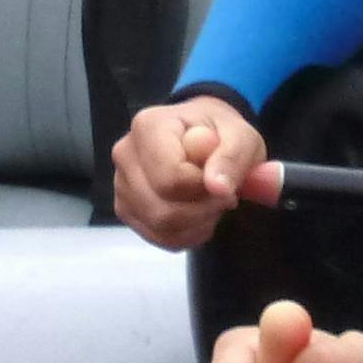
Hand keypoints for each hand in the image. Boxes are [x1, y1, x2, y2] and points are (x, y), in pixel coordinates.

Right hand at [109, 95, 272, 248]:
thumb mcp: (241, 136)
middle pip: (162, 210)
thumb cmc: (219, 134)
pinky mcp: (126, 208)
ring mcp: (121, 184)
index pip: (171, 178)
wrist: (203, 139)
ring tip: (211, 203)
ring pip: (160, 227)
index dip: (205, 190)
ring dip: (197, 224)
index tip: (226, 184)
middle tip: (223, 198)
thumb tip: (217, 187)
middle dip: (203, 211)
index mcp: (149, 126)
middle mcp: (126, 154)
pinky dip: (186, 235)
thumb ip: (232, 157)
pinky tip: (198, 216)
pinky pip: (157, 237)